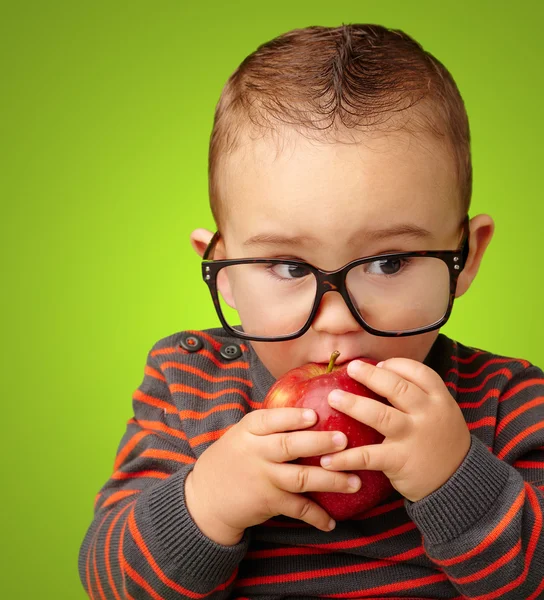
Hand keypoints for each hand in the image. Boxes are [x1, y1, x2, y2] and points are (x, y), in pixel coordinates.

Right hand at [185, 407, 361, 544]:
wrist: (206, 498)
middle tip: (345, 441)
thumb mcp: (243, 434)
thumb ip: (270, 425)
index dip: (293, 418)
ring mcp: (262, 478)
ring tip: (355, 481)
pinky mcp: (268, 502)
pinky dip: (316, 516)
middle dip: (319, 443)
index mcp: (249, 430)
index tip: (315, 414)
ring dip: (330, 481)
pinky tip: (332, 521)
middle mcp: (256, 453)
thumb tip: (311, 410)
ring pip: (300, 478)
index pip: (271, 420)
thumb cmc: (233, 458)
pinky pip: (297, 508)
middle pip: (290, 446)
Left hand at [321, 359, 470, 501]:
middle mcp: (428, 414)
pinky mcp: (399, 461)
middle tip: (349, 368)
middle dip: (370, 375)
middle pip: (396, 387)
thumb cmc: (440, 440)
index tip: (378, 365)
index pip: (417, 371)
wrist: (459, 483)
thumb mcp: (441, 412)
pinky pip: (368, 456)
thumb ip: (418, 395)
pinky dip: (346, 458)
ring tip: (332, 398)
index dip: (395, 365)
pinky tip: (327, 459)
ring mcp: (413, 437)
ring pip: (379, 415)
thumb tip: (378, 373)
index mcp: (439, 399)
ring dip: (353, 404)